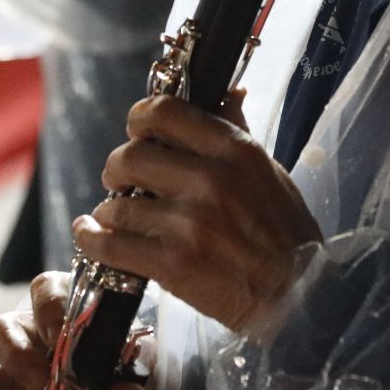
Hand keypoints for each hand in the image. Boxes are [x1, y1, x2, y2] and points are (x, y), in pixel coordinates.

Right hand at [0, 271, 148, 389]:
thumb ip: (126, 383)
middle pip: (3, 329)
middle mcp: (27, 336)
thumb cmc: (116, 364)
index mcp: (61, 311)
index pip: (46, 289)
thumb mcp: (127, 370)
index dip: (48, 307)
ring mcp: (8, 374)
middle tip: (39, 379)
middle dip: (16, 354)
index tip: (58, 333)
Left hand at [76, 95, 320, 338]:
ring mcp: (188, 223)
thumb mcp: (271, 172)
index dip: (139, 117)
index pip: (165, 112)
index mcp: (234, 150)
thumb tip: (227, 92)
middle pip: (131, 155)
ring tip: (115, 216)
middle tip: (121, 179)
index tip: (136, 130)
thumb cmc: (287, 233)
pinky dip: (92, 239)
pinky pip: (110, 245)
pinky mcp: (172, 264)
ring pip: (117, 204)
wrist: (299, 298)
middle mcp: (209, 180)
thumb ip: (239, 131)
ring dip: (109, 210)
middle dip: (117, 168)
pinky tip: (90, 235)